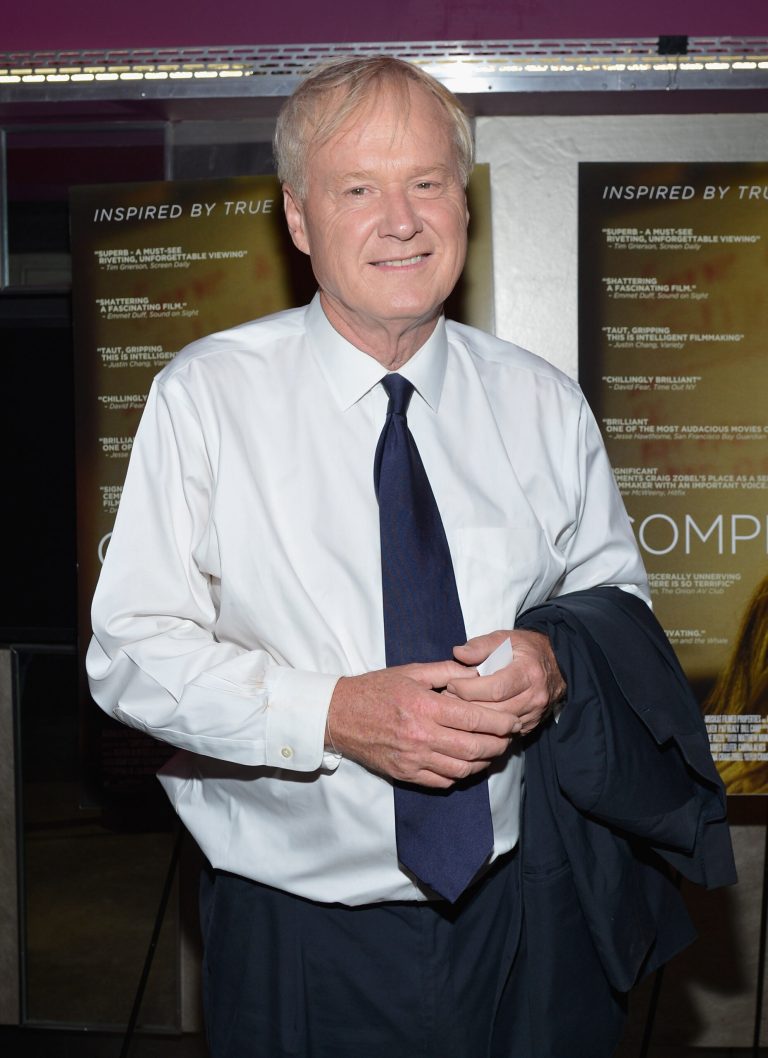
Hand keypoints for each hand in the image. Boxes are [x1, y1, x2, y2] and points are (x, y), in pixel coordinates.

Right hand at [327, 660, 513, 788]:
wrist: (339, 715)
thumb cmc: (376, 690)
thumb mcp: (411, 672)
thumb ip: (446, 672)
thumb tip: (478, 670)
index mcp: (423, 707)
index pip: (472, 719)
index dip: (498, 722)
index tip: (512, 721)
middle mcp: (420, 736)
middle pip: (472, 748)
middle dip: (498, 744)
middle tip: (509, 737)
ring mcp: (412, 759)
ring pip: (461, 769)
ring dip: (483, 762)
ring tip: (493, 750)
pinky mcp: (405, 774)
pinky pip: (442, 781)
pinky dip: (461, 774)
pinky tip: (468, 763)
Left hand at [448, 630, 565, 736]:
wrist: (558, 665)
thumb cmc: (526, 649)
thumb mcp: (506, 638)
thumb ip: (481, 645)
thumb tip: (458, 653)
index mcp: (528, 671)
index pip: (495, 688)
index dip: (469, 689)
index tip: (451, 684)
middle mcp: (535, 696)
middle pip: (496, 710)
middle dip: (467, 706)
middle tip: (447, 699)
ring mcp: (535, 713)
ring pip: (499, 725)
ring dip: (474, 719)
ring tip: (455, 709)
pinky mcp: (531, 725)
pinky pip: (505, 732)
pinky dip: (487, 727)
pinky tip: (473, 719)